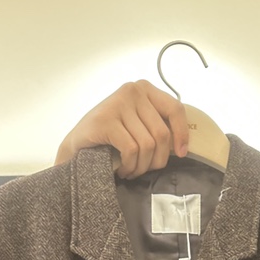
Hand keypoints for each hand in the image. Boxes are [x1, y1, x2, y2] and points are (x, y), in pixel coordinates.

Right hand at [55, 80, 189, 178]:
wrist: (76, 146)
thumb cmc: (110, 138)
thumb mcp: (138, 124)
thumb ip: (157, 124)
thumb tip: (183, 144)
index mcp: (144, 88)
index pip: (175, 109)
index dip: (182, 134)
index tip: (181, 154)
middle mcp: (132, 91)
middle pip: (162, 133)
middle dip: (156, 160)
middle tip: (144, 170)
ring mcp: (118, 103)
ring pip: (147, 145)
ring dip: (141, 166)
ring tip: (131, 171)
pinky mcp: (106, 120)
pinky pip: (131, 150)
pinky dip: (129, 165)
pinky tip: (122, 170)